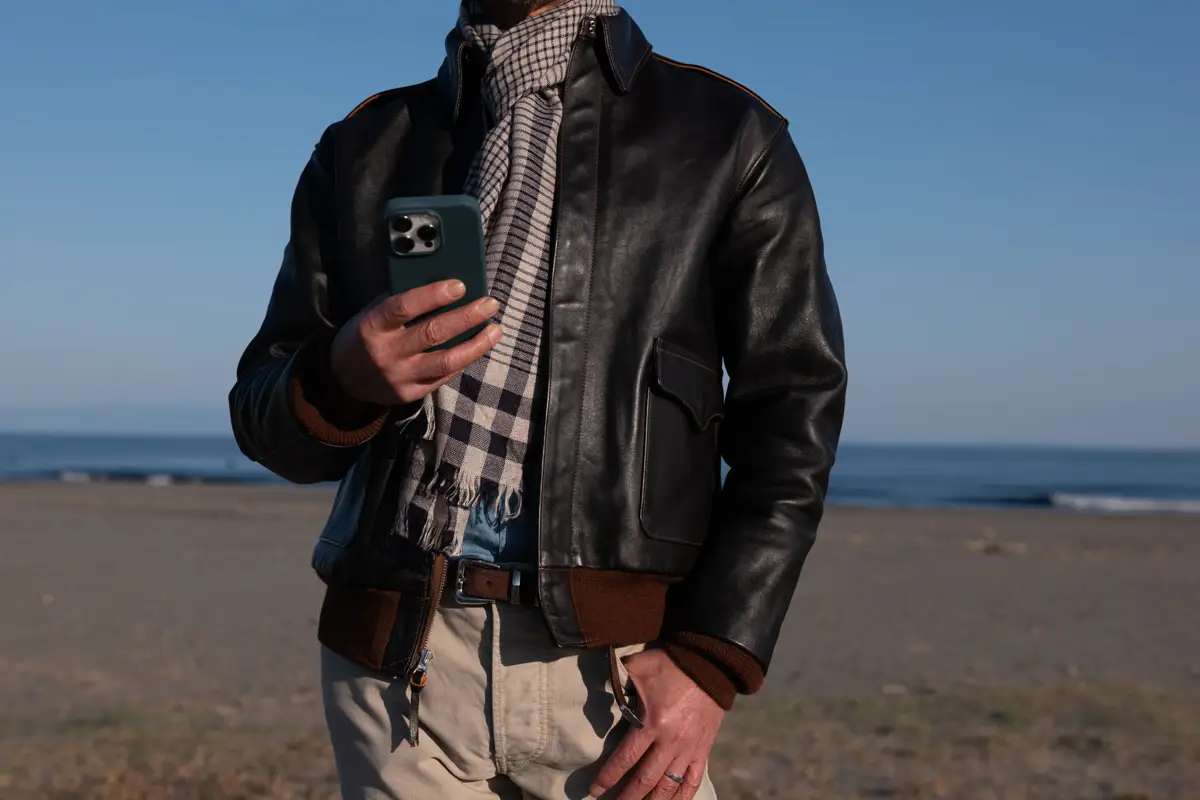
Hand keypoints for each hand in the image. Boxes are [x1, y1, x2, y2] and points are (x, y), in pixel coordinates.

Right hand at [329, 280, 502, 405]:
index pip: (404, 307)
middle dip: (466, 317)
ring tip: (495, 330)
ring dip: (475, 345)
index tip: (460, 286)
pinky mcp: (410, 394)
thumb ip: (398, 304)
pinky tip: (478, 348)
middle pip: (433, 333)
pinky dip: (463, 360)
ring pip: (445, 361)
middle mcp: (387, 352)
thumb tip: (438, 288)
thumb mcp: (369, 315)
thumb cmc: (362, 338)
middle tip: (490, 304)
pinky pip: (443, 377)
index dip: (433, 295)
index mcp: (373, 326)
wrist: (342, 381)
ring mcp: (400, 376)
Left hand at [590, 649, 724, 798]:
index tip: (595, 790)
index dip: (608, 777)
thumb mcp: (641, 665)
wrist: (711, 665)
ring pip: (668, 786)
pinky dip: (681, 798)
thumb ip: (618, 675)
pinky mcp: (703, 750)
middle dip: (627, 798)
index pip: (626, 759)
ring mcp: (689, 749)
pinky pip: (692, 781)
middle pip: (645, 780)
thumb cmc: (672, 664)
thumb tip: (599, 679)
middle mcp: (671, 742)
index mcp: (653, 723)